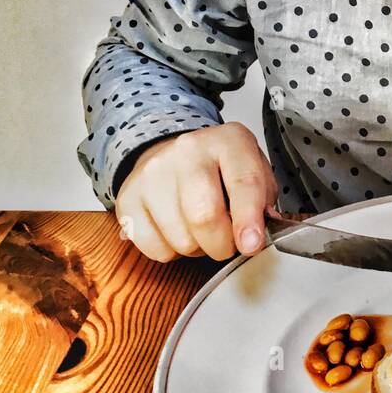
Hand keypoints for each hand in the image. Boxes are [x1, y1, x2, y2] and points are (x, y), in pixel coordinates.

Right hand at [115, 122, 281, 261]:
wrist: (172, 154)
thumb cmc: (221, 169)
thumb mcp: (253, 172)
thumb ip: (263, 201)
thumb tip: (256, 237)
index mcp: (227, 140)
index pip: (242, 183)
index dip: (248, 220)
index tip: (251, 245)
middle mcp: (187, 150)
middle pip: (203, 215)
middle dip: (222, 245)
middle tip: (227, 243)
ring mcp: (152, 173)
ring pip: (180, 239)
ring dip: (197, 248)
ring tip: (199, 229)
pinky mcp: (128, 197)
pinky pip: (154, 248)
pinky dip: (171, 251)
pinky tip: (176, 229)